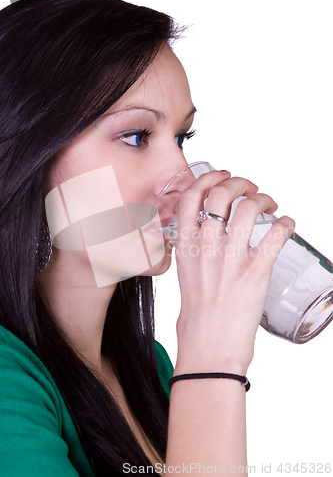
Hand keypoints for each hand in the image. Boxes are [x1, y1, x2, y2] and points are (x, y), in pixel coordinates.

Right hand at [173, 171, 294, 375]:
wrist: (209, 346)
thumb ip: (194, 250)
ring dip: (264, 199)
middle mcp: (206, 247)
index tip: (222, 176)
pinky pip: (276, 234)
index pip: (191, 196)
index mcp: (186, 246)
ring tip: (270, 204)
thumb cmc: (198, 315)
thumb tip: (208, 233)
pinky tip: (286, 223)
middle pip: (221, 193)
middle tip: (251, 189)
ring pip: (248, 207)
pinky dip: (286, 222)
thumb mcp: (186, 273)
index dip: (209, 178)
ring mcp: (231, 258)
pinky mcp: (255, 271)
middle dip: (240, 183)